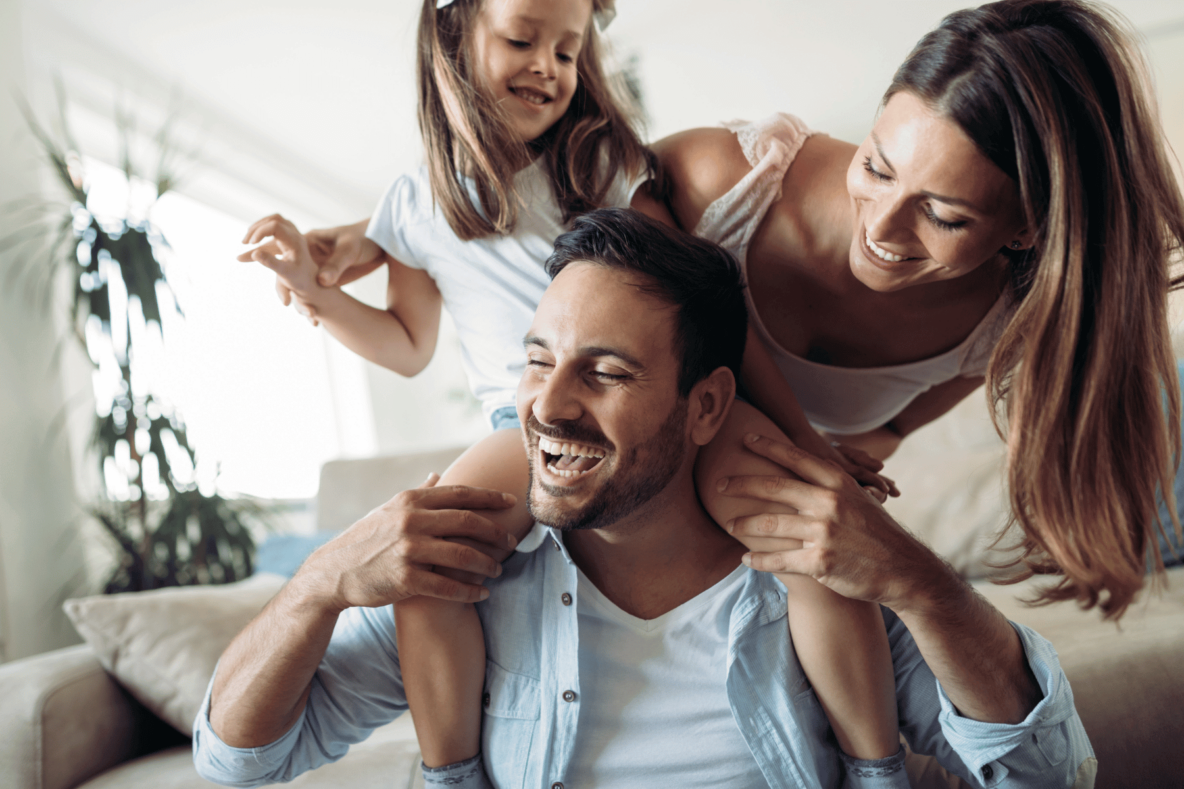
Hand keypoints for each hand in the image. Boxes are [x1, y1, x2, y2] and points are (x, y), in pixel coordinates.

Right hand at [238, 214, 320, 296]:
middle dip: (257, 228)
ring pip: (274, 220)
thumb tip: (254, 253)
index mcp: (295, 241)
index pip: (275, 226)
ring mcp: (293, 234)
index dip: (260, 232)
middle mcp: (295, 234)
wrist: (310, 281)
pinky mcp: (289, 237)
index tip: (250, 245)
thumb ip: (270, 263)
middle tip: (244, 243)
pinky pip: (275, 226)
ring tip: (247, 241)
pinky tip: (255, 242)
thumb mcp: (284, 273)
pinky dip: (263, 231)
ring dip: (259, 227)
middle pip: (274, 219)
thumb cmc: (299, 279)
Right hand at [264, 220, 383, 323]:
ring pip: (297, 283)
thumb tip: (323, 282)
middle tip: (281, 299)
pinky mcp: (327, 277)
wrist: (380, 242)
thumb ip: (336, 265)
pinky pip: (313, 291)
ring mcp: (316, 266)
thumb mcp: (350, 250)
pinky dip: (311, 303)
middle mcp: (308, 254)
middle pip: (283, 267)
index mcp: (308, 241)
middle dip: (279, 283)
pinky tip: (319, 318)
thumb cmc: (364, 239)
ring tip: (309, 317)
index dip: (259, 249)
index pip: (277, 243)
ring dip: (297, 298)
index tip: (244, 255)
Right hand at [297, 475, 518, 611]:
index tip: (511, 501)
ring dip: (487, 564)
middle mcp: (411, 521)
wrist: (335, 572)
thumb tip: (437, 475)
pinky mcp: (405, 579)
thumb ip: (418, 494)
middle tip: (511, 541)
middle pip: (468, 522)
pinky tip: (481, 593)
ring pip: (463, 556)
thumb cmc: (367, 539)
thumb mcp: (389, 509)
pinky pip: (448, 586)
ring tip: (498, 570)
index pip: (460, 494)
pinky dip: (469, 591)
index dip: (489, 497)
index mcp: (410, 500)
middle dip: (495, 532)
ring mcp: (408, 550)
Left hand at [718, 433, 937, 612]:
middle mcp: (829, 503)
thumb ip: (832, 485)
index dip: (768, 446)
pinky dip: (758, 560)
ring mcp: (823, 532)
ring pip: (769, 524)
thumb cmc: (877, 533)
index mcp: (838, 483)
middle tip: (719, 484)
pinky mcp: (819, 562)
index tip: (745, 438)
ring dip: (744, 525)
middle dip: (741, 484)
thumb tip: (806, 468)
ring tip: (729, 524)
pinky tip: (745, 559)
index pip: (796, 458)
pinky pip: (778, 559)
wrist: (904, 570)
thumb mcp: (860, 499)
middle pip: (774, 487)